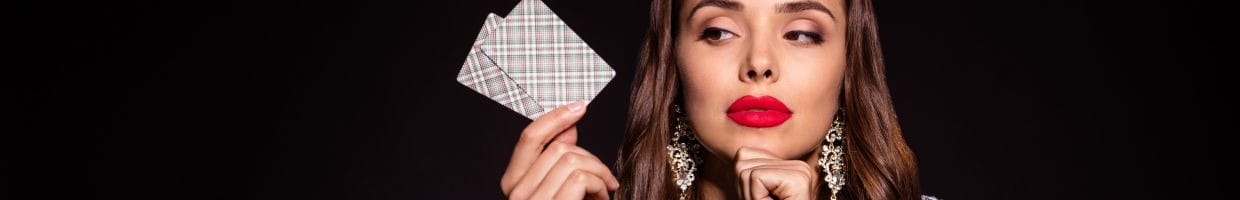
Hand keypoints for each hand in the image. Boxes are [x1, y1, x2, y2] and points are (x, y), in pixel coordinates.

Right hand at [501, 101, 619, 199]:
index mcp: (513, 182)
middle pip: (558, 148)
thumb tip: (568, 128)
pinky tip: (602, 197)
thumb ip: (558, 162)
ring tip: (605, 189)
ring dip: (599, 172)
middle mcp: (516, 192)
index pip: (529, 137)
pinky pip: (580, 178)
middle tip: (605, 177)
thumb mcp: (558, 189)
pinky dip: (600, 185)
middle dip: (591, 158)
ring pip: (571, 160)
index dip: (555, 117)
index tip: (579, 106)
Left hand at [735, 147, 817, 199]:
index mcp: (788, 165)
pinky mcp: (798, 179)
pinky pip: (755, 177)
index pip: (744, 154)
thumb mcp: (755, 192)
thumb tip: (738, 151)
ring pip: (745, 170)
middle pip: (743, 159)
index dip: (741, 182)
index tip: (760, 197)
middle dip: (744, 188)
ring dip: (750, 195)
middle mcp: (798, 165)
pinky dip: (755, 197)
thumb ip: (748, 172)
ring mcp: (800, 170)